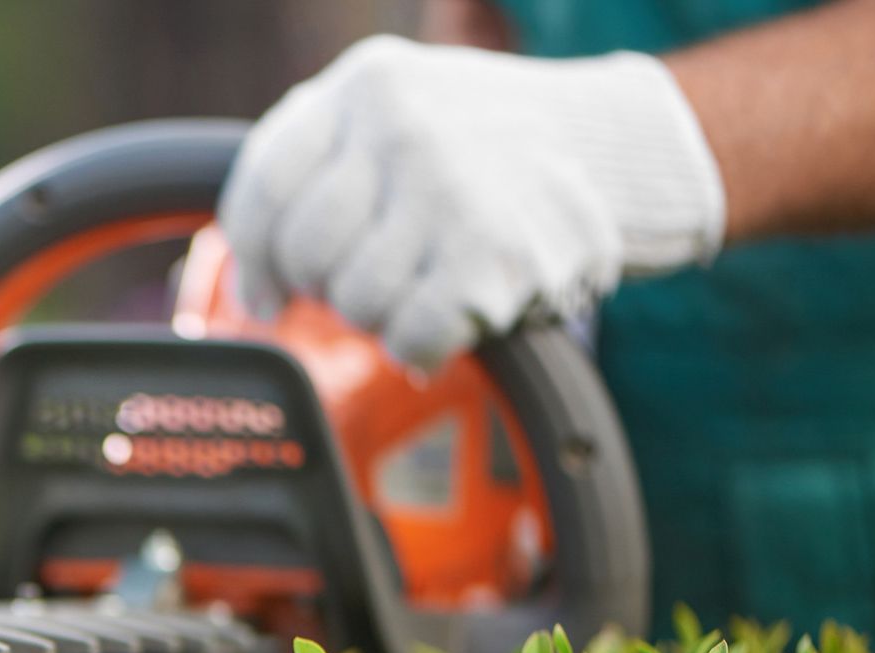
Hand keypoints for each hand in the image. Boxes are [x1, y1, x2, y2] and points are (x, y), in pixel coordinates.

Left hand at [218, 35, 725, 369]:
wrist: (622, 152)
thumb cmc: (486, 151)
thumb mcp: (396, 116)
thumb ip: (317, 172)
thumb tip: (252, 290)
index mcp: (365, 84)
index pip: (264, 187)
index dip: (256, 255)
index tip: (272, 291)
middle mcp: (402, 125)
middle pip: (305, 253)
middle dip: (332, 284)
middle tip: (382, 276)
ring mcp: (448, 187)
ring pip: (354, 300)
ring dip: (385, 313)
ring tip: (430, 281)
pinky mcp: (491, 254)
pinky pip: (408, 338)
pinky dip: (424, 346)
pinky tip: (454, 313)